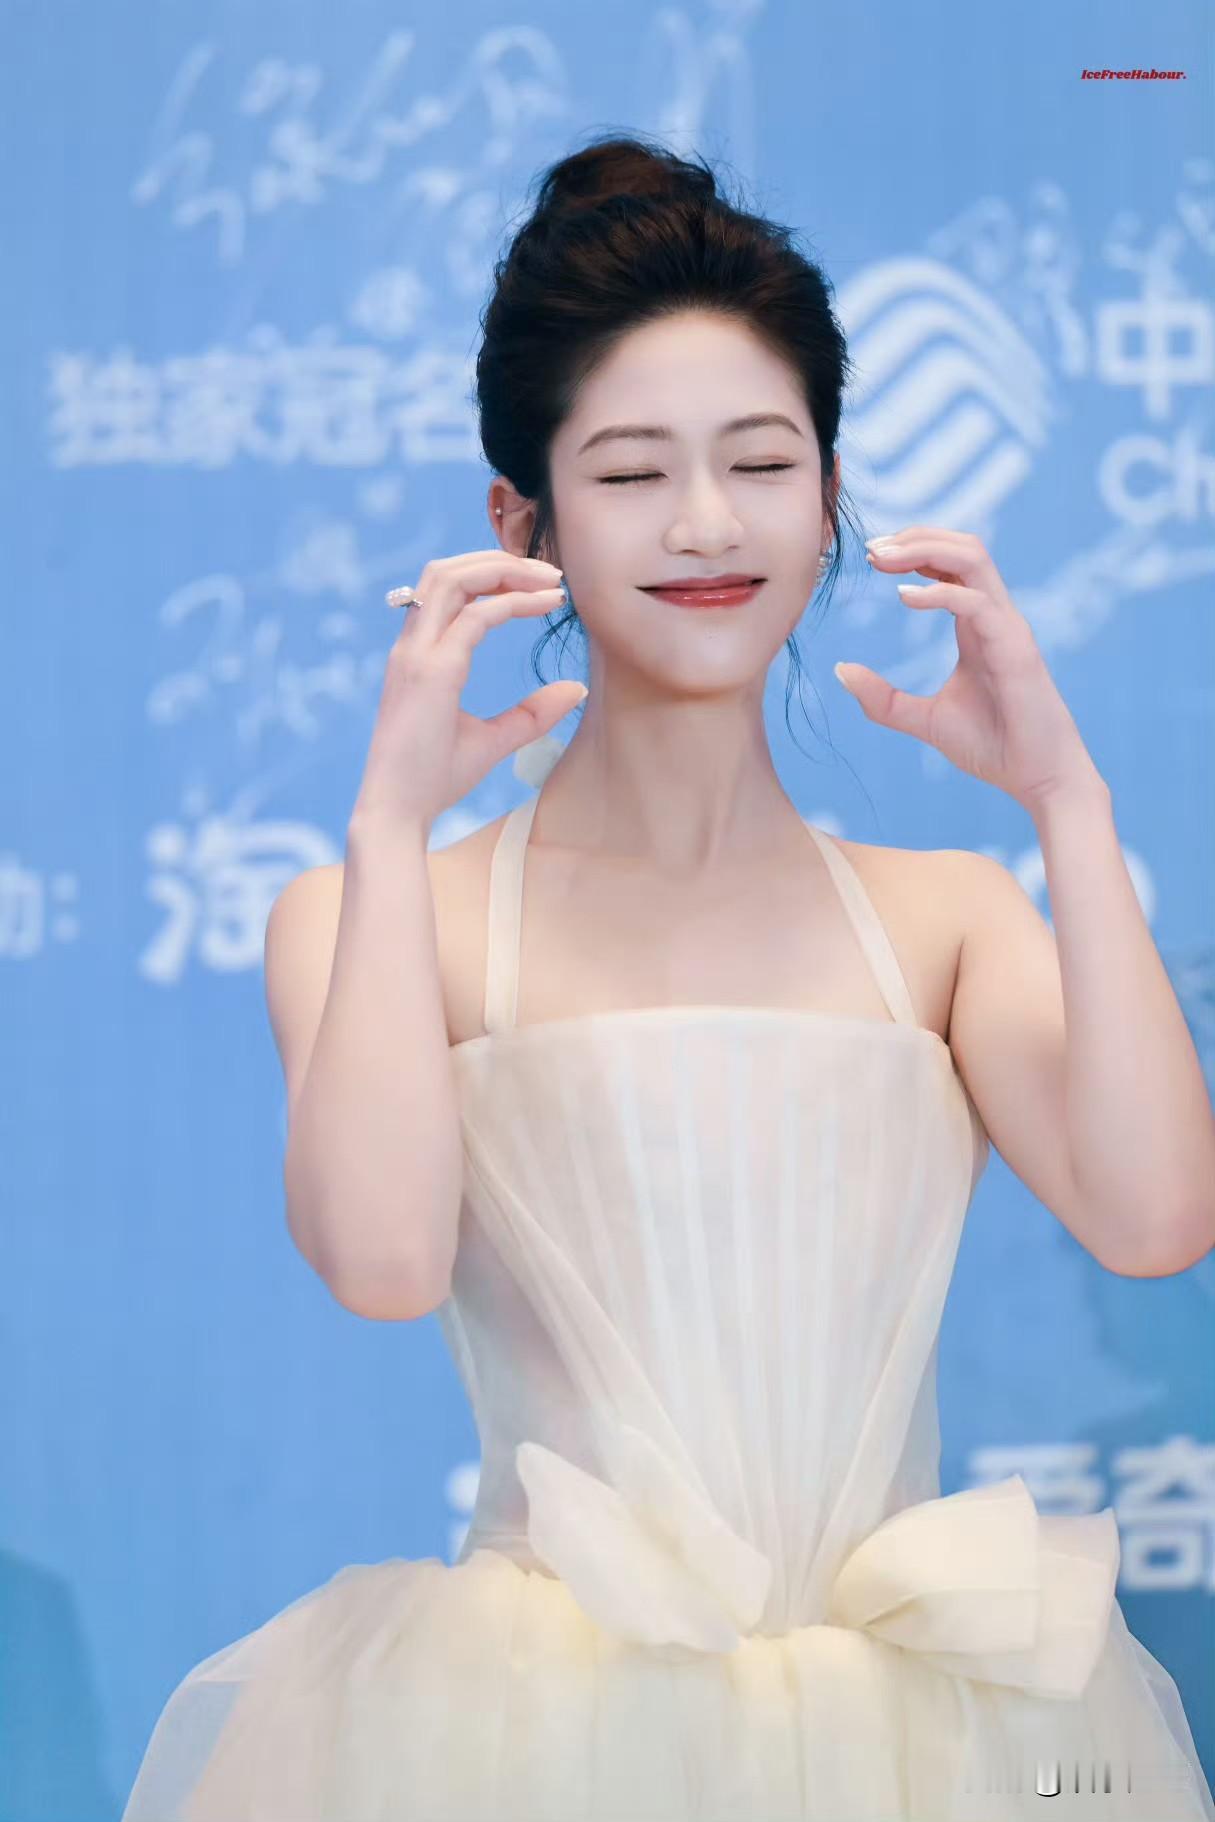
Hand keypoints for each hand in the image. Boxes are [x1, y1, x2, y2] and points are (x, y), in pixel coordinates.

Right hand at [351, 551, 584, 834]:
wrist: (399, 812)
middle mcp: (412, 647)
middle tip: (551, 572)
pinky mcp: (431, 673)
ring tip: (550, 579)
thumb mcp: (494, 740)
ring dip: (504, 569)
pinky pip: (475, 618)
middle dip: (499, 560)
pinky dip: (514, 603)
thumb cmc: (434, 779)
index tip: (543, 588)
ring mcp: (416, 656)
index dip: (495, 577)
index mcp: (418, 656)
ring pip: (451, 577)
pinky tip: (548, 605)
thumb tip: (576, 689)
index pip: (449, 590)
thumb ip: (532, 713)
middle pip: (446, 570)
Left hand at [835, 527, 1103, 810]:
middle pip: (962, 547)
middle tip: (872, 548)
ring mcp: (1007, 628)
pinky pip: (977, 602)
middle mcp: (994, 617)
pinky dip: (939, 593)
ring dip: (926, 549)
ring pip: (973, 559)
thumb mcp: (924, 720)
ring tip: (883, 559)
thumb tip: (840, 670)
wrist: (1038, 778)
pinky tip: (904, 598)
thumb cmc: (993, 745)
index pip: (949, 565)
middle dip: (916, 537)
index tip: (871, 555)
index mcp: (975, 626)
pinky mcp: (1015, 647)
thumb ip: (883, 698)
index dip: (911, 551)